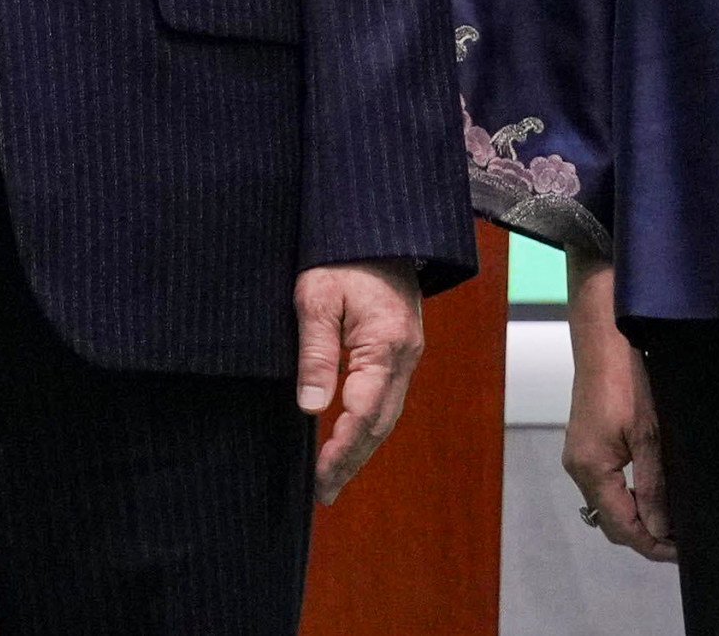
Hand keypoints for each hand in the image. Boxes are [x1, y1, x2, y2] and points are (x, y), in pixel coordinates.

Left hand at [294, 261, 426, 505]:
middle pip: (380, 424)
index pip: (363, 414)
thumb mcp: (316, 297)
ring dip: (361, 448)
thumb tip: (312, 408)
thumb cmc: (341, 255)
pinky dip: (368, 424)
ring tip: (332, 478)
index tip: (319, 478)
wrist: (379, 226)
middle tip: (324, 493)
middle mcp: (405, 356)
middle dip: (352, 461)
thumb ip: (315, 352)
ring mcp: (407, 353)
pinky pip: (386, 397)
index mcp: (386, 346)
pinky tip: (348, 437)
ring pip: (386, 414)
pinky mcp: (400, 348)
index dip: (341, 450)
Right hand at [560, 268, 672, 560]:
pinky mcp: (585, 445)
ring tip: (672, 523)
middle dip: (645, 536)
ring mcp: (578, 457)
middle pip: (611, 521)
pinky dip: (627, 500)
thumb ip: (652, 486)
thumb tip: (660, 529)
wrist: (603, 340)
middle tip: (682, 542)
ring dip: (636, 519)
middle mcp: (578, 469)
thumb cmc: (627, 382)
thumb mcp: (648, 436)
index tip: (683, 553)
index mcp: (591, 469)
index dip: (652, 545)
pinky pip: (605, 487)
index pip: (621, 526)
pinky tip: (651, 496)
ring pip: (607, 505)